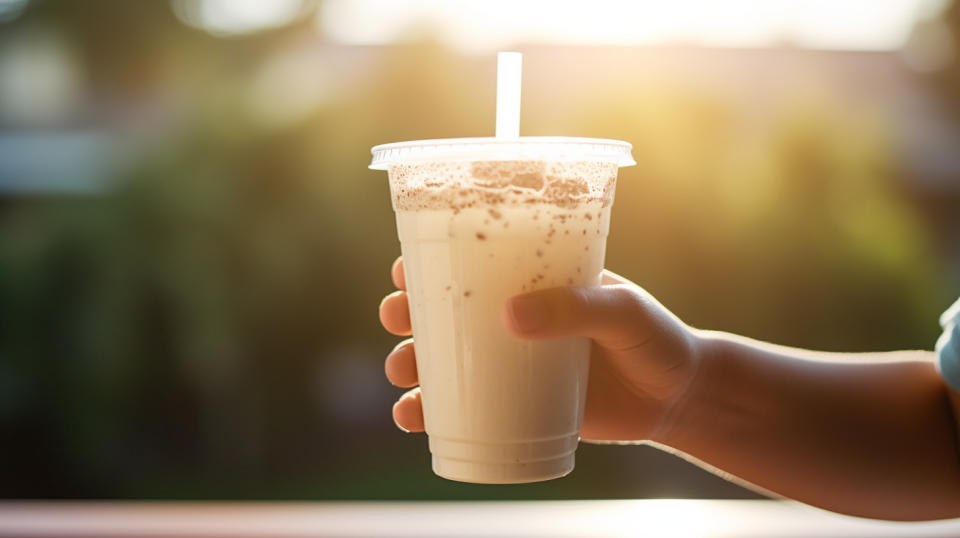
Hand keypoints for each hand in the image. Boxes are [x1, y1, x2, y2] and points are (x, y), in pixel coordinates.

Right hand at [378, 256, 702, 442]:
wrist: (679, 399)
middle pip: (442, 312)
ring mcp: (511, 365)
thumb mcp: (623, 311)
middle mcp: (513, 319)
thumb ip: (577, 308)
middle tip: (398, 319)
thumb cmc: (656, 339)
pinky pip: (464, 408)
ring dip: (410, 365)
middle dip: (406, 313)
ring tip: (402, 376)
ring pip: (443, 362)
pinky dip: (431, 414)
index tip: (404, 268)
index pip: (472, 263)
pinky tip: (413, 419)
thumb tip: (511, 317)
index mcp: (533, 280)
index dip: (429, 262)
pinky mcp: (516, 406)